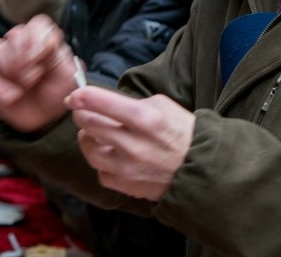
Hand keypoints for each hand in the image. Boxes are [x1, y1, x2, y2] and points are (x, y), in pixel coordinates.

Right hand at [0, 14, 77, 132]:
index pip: (37, 24)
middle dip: (24, 59)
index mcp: (42, 40)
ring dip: (10, 71)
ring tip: (22, 88)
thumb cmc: (56, 93)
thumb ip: (59, 55)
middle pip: (14, 35)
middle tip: (34, 78)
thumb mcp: (67, 75)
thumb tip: (47, 41)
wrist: (43, 119)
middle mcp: (19, 45)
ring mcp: (0, 59)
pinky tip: (11, 97)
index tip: (40, 59)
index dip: (37, 39)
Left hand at [69, 86, 194, 201]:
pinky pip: (101, 172)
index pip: (101, 102)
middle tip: (84, 110)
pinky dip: (102, 163)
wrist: (205, 171)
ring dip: (87, 138)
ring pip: (89, 149)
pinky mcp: (128, 186)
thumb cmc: (185, 134)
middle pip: (89, 123)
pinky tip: (111, 156)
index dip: (82, 95)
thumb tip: (107, 103)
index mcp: (146, 119)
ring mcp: (129, 169)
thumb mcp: (165, 106)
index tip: (75, 94)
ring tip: (94, 133)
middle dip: (83, 113)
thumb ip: (133, 103)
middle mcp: (135, 145)